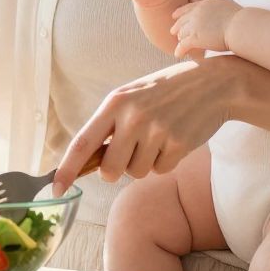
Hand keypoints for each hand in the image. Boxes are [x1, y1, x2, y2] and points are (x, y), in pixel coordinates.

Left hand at [52, 56, 250, 193]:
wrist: (214, 83)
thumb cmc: (166, 92)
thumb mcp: (133, 96)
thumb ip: (110, 123)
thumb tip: (88, 162)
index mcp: (115, 102)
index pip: (83, 142)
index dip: (67, 168)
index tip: (55, 187)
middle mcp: (133, 117)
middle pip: (110, 171)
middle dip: (118, 169)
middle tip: (132, 151)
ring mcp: (157, 131)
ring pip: (137, 173)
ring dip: (145, 162)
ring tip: (158, 136)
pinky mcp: (179, 144)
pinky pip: (160, 170)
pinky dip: (166, 161)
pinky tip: (174, 138)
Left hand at [170, 0, 241, 56]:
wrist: (241, 27)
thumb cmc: (242, 21)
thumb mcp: (228, 8)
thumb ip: (220, 10)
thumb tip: (221, 16)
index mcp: (206, 3)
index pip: (190, 7)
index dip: (181, 12)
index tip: (175, 15)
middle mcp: (198, 12)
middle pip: (182, 19)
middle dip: (177, 26)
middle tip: (173, 32)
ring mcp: (195, 24)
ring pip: (181, 32)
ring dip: (180, 39)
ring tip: (180, 44)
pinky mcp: (194, 37)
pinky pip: (182, 45)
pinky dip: (179, 50)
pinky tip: (178, 55)